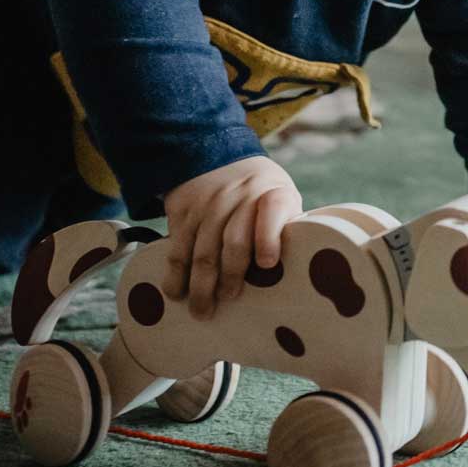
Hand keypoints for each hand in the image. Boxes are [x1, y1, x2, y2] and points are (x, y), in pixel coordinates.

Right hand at [162, 156, 304, 321]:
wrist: (215, 156)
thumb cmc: (259, 192)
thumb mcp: (281, 196)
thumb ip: (284, 228)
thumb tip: (292, 277)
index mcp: (273, 194)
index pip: (274, 211)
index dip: (269, 237)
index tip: (268, 263)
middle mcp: (240, 197)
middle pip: (234, 241)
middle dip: (230, 277)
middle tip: (227, 301)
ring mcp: (209, 204)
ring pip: (203, 250)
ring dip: (200, 285)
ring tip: (202, 310)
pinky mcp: (183, 210)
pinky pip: (178, 247)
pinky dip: (175, 274)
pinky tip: (176, 292)